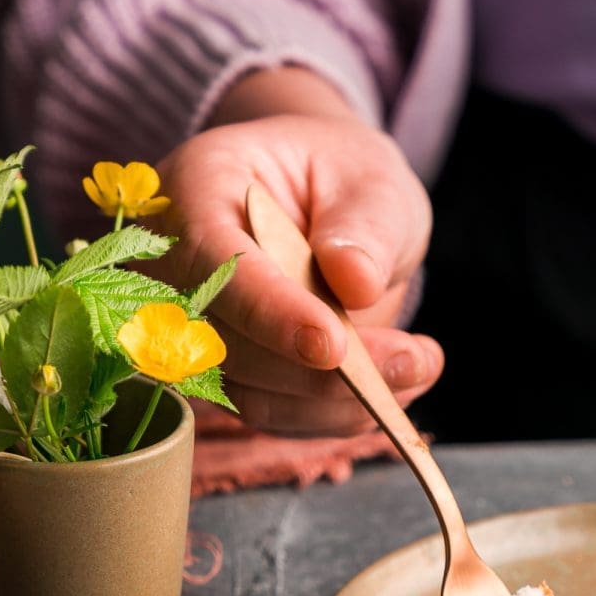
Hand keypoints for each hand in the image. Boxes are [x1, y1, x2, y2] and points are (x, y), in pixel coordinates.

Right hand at [155, 69, 441, 434]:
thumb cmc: (345, 179)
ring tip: (416, 368)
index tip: (332, 344)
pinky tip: (395, 388)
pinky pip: (277, 416)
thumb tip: (354, 280)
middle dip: (320, 372)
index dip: (271, 311)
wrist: (331, 204)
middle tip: (409, 361)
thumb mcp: (372, 182)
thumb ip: (364, 226)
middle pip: (228, 346)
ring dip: (338, 403)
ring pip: (251, 396)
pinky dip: (339, 415)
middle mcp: (179, 268)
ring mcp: (197, 332)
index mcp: (196, 189)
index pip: (215, 263)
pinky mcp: (231, 379)